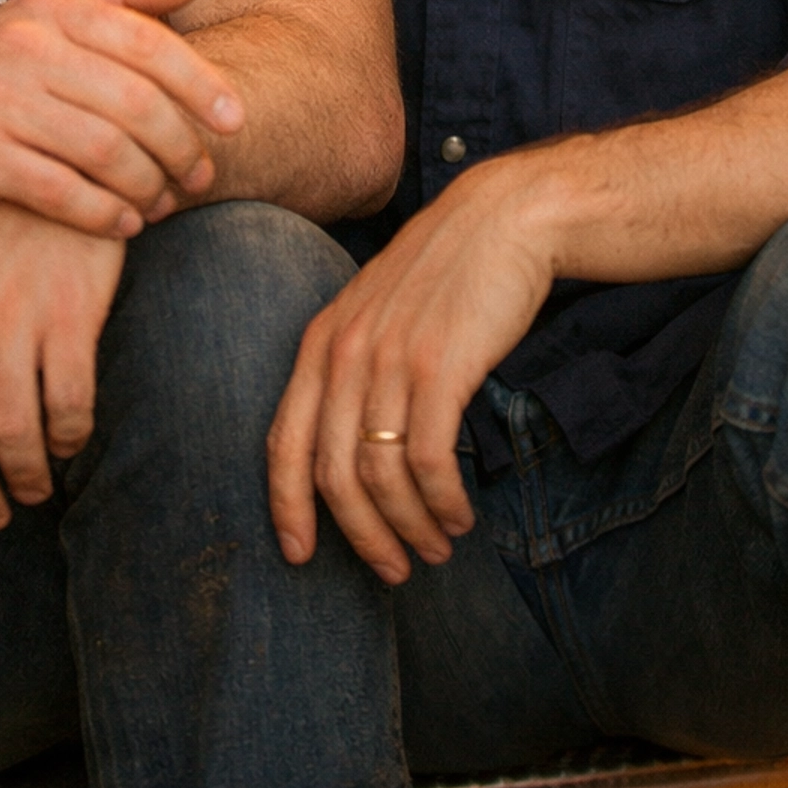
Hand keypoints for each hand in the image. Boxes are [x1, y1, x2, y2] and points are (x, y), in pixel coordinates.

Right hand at [0, 0, 243, 238]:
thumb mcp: (48, 19)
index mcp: (50, 10)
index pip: (147, 42)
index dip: (200, 83)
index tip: (236, 121)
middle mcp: (23, 48)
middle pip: (133, 102)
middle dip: (181, 146)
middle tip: (202, 176)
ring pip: (104, 151)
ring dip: (148, 185)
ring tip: (165, 203)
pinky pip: (61, 193)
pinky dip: (103, 214)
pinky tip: (124, 224)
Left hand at [266, 157, 555, 583]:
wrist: (504, 218)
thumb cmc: (446, 272)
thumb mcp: (377, 311)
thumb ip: (354, 365)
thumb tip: (351, 446)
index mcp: (321, 340)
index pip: (283, 441)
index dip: (285, 506)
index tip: (298, 554)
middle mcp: (345, 352)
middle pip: (332, 473)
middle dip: (361, 536)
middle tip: (394, 569)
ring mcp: (390, 359)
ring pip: (381, 476)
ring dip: (409, 526)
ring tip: (436, 546)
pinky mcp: (440, 367)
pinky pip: (428, 460)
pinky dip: (442, 501)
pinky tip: (459, 515)